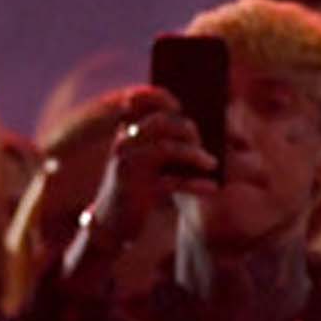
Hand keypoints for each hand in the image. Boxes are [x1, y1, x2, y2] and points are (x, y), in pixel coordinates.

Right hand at [73, 90, 215, 280]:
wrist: (109, 224)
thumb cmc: (133, 188)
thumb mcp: (139, 161)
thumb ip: (158, 141)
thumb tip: (195, 128)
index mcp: (124, 133)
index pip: (139, 102)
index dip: (160, 96)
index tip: (180, 104)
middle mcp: (123, 145)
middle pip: (160, 123)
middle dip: (187, 129)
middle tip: (202, 141)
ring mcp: (129, 168)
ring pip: (166, 149)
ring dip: (194, 154)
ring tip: (211, 163)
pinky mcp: (139, 191)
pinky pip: (173, 182)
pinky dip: (196, 183)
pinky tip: (211, 187)